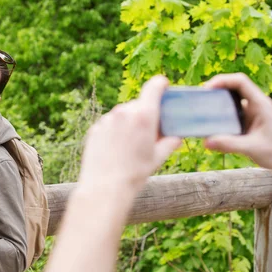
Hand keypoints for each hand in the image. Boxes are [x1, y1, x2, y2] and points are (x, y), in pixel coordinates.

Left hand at [78, 75, 181, 195]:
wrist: (105, 187)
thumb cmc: (135, 173)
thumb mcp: (158, 158)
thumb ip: (170, 142)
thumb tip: (177, 137)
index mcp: (144, 115)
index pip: (154, 87)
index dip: (161, 85)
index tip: (164, 87)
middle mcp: (124, 112)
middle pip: (139, 104)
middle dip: (145, 114)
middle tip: (149, 132)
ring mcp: (107, 119)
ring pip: (123, 114)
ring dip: (129, 123)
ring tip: (130, 146)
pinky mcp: (95, 128)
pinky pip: (109, 124)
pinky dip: (115, 131)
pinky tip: (116, 150)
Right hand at [203, 73, 271, 172]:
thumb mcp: (252, 148)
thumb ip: (229, 144)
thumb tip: (206, 142)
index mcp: (260, 103)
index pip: (240, 81)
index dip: (222, 80)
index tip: (207, 88)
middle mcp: (256, 104)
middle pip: (234, 87)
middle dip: (216, 90)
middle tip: (200, 98)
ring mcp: (253, 113)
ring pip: (232, 101)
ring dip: (218, 103)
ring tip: (202, 110)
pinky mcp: (249, 123)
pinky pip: (233, 113)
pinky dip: (222, 115)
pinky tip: (212, 125)